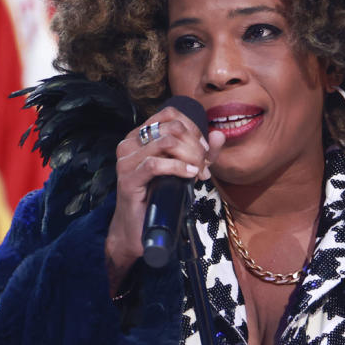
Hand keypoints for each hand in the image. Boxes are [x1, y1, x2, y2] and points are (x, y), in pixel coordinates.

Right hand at [104, 107, 223, 293]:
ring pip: (166, 142)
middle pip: (172, 127)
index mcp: (141, 135)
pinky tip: (190, 176)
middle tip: (204, 165)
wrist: (138, 230)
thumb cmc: (160, 198)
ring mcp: (126, 160)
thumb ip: (202, 153)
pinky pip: (156, 164)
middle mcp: (130, 142)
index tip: (205, 151)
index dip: (194, 129)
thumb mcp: (185, 171)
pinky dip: (179, 167)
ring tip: (198, 173)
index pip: (170, 115)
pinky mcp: (127, 179)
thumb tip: (219, 134)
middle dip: (195, 145)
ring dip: (190, 156)